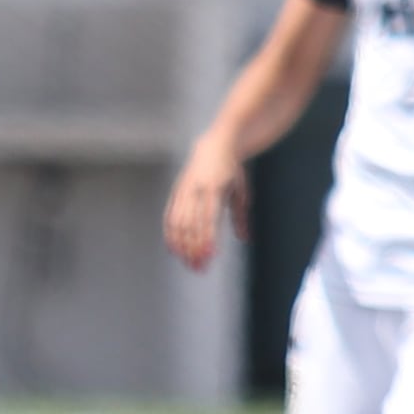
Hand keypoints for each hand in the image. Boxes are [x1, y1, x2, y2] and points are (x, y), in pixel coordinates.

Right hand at [163, 145, 243, 271]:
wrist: (213, 146)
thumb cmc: (230, 170)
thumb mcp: (240, 190)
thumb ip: (240, 216)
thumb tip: (244, 238)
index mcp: (214, 188)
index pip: (208, 218)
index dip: (208, 238)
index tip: (210, 256)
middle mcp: (195, 191)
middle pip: (190, 225)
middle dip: (194, 249)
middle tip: (200, 267)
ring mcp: (182, 192)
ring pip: (177, 224)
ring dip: (182, 246)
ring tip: (188, 262)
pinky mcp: (175, 193)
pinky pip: (169, 218)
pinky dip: (170, 236)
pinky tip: (174, 249)